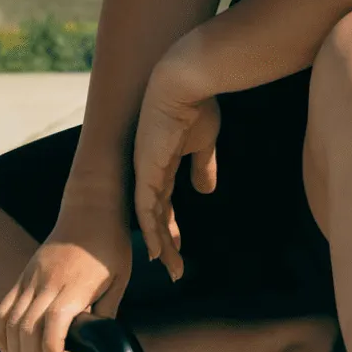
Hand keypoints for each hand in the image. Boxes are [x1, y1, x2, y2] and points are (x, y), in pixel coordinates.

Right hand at [0, 204, 131, 351]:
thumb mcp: (120, 278)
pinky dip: (1, 334)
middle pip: (27, 329)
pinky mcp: (24, 275)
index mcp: (74, 285)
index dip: (50, 349)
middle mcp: (47, 282)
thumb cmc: (110, 244)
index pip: (54, 322)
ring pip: (11, 322)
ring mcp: (31, 278)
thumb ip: (106, 310)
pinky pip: (4, 308)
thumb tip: (95, 340)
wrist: (90, 207)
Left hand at [133, 50, 221, 281]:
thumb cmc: (196, 104)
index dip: (170, 227)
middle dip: (165, 243)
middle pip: (155, 216)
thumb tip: (205, 190)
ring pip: (150, 218)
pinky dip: (152, 232)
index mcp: (162, 163)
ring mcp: (146, 171)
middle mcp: (149, 170)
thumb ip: (203, 166)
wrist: (186, 82)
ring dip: (161, 245)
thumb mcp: (204, 142)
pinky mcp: (147, 170)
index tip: (178, 247)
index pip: (164, 203)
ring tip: (171, 268)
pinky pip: (147, 209)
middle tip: (174, 267)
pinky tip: (158, 251)